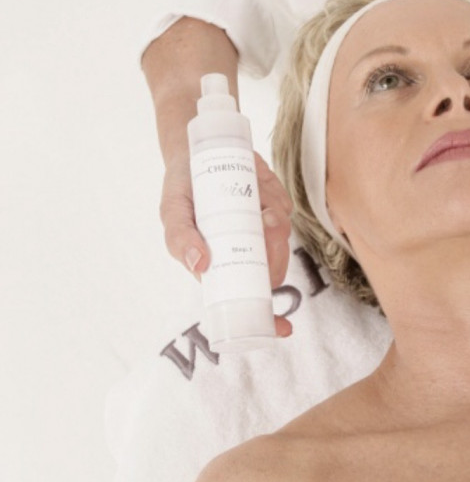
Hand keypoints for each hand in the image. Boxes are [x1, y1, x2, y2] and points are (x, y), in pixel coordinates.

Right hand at [160, 149, 293, 338]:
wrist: (193, 152)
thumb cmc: (181, 192)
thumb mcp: (172, 214)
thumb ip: (180, 239)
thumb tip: (201, 265)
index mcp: (224, 267)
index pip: (249, 302)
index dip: (269, 320)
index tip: (284, 329)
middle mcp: (247, 252)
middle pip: (273, 270)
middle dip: (274, 256)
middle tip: (263, 229)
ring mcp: (263, 229)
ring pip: (282, 240)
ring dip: (276, 226)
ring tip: (261, 209)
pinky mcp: (274, 203)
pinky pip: (285, 209)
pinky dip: (276, 200)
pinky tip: (259, 186)